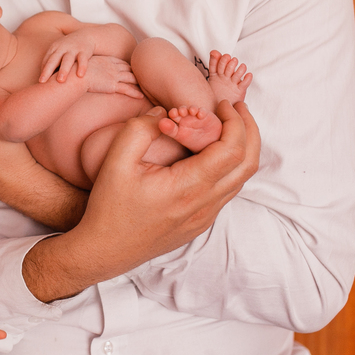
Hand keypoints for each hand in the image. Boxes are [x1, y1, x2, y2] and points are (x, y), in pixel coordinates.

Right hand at [22, 100, 260, 301]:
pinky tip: (210, 152)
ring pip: (241, 179)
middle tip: (236, 108)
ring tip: (226, 125)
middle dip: (250, 130)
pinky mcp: (201, 223)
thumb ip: (141, 128)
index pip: (232, 149)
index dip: (235, 122)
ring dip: (242, 148)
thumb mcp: (116, 160)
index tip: (222, 104)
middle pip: (248, 164)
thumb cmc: (109, 207)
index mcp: (187, 188)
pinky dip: (230, 166)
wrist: (105, 250)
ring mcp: (205, 217)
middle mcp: (204, 205)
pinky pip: (227, 191)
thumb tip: (165, 114)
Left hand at [39, 31, 98, 81]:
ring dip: (63, 70)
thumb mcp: (59, 53)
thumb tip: (43, 82)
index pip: (46, 61)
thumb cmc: (69, 49)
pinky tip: (80, 75)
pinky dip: (82, 67)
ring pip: (67, 60)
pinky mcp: (84, 51)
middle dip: (48, 70)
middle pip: (54, 60)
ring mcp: (73, 49)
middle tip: (42, 82)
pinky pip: (83, 59)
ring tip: (60, 80)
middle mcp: (62, 48)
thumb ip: (52, 65)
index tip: (40, 82)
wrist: (86, 36)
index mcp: (54, 49)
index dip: (43, 71)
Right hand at [82, 55, 143, 97]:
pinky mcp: (113, 85)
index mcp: (106, 60)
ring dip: (139, 82)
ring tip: (146, 86)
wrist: (76, 75)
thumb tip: (86, 68)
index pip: (121, 62)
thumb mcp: (85, 64)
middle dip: (136, 72)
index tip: (132, 69)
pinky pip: (127, 89)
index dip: (127, 66)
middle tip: (143, 76)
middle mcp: (112, 66)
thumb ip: (89, 65)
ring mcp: (114, 75)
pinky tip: (141, 96)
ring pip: (131, 78)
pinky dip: (135, 92)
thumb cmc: (76, 70)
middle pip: (128, 69)